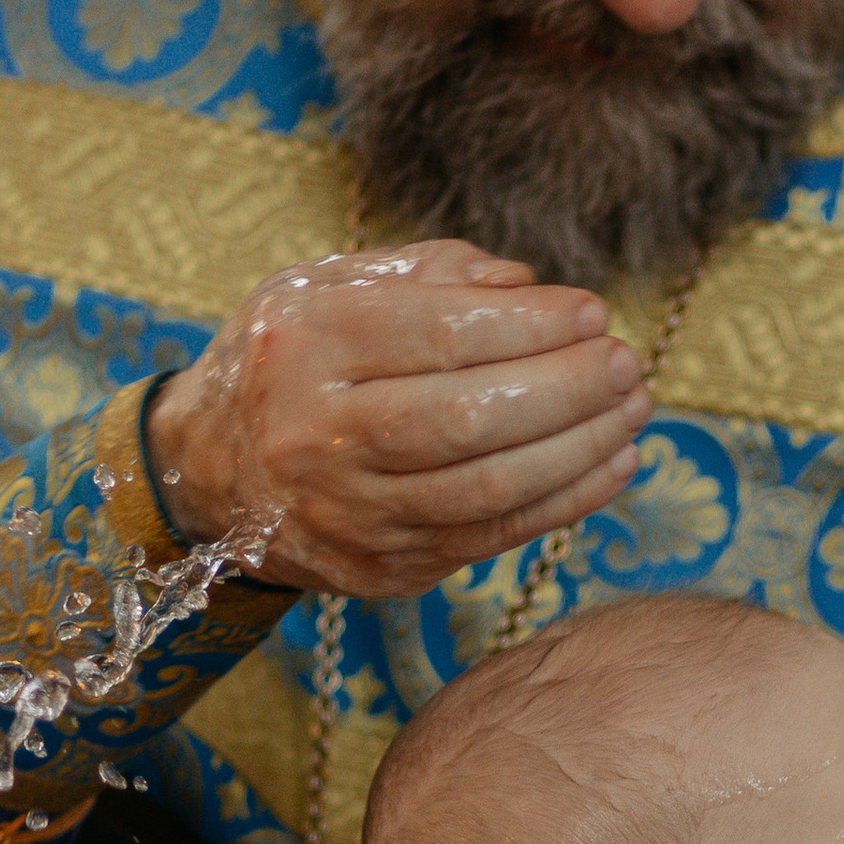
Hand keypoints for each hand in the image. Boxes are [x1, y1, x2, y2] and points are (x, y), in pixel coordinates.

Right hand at [145, 240, 651, 591]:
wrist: (211, 474)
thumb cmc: (291, 362)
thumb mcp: (330, 288)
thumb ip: (429, 274)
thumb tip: (530, 286)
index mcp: (304, 346)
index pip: (440, 335)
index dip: (532, 327)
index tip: (594, 314)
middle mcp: (316, 436)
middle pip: (469, 419)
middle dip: (568, 390)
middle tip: (626, 365)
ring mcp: (348, 514)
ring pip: (488, 488)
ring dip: (581, 449)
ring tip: (632, 410)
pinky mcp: (380, 570)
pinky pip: (491, 537)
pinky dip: (566, 502)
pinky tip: (612, 463)